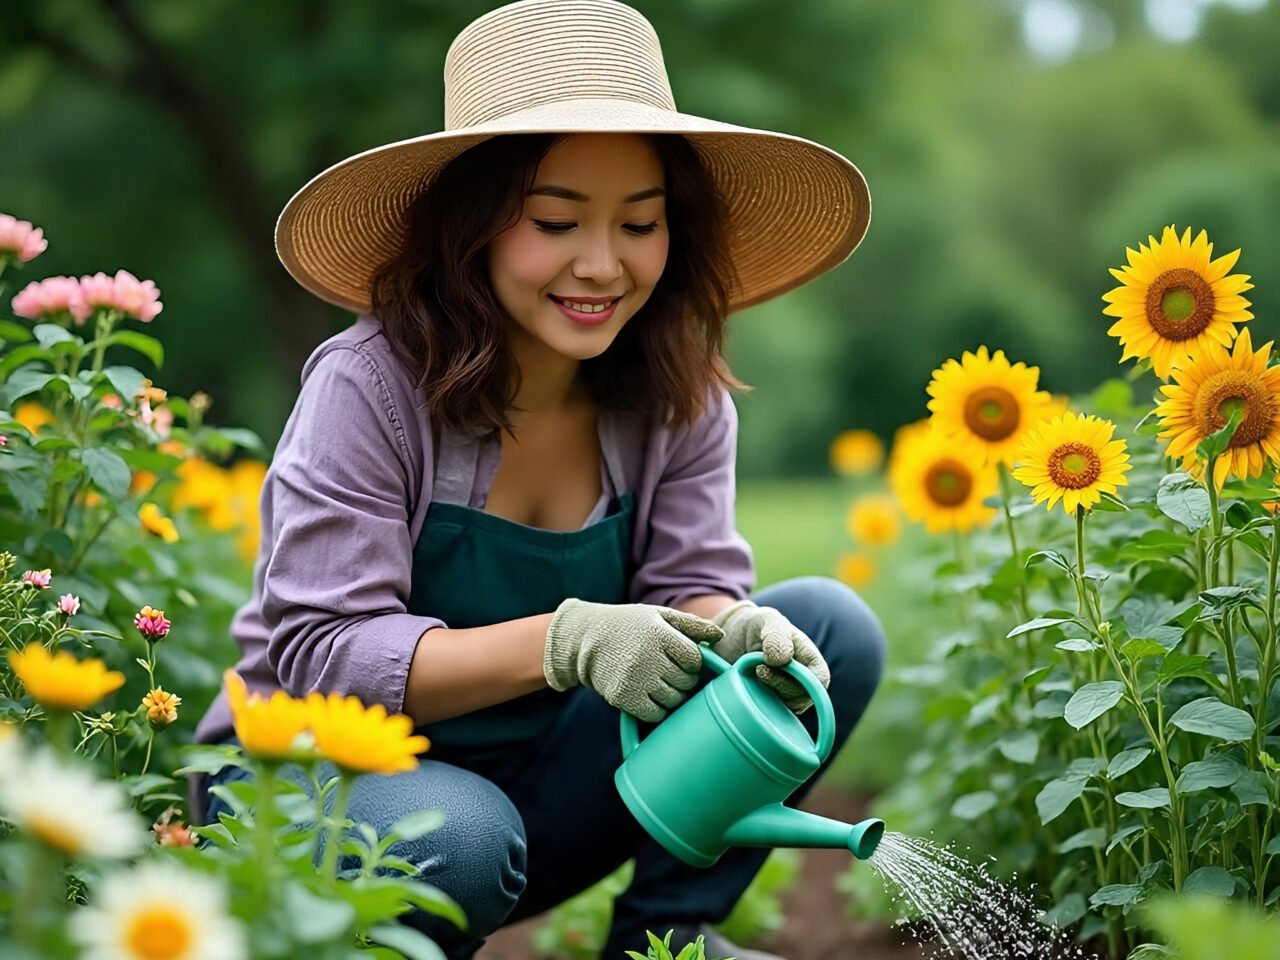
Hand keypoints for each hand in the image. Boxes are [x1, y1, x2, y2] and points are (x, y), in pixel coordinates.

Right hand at [544, 599, 722, 722]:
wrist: (584, 640)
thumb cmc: (627, 626)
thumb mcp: (658, 616)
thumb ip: (691, 624)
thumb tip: (720, 636)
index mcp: (659, 633)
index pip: (694, 659)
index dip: (691, 662)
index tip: (681, 659)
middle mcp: (648, 656)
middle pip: (686, 682)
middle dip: (683, 679)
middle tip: (668, 672)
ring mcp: (635, 678)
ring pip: (673, 700)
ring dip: (671, 695)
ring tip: (658, 683)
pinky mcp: (623, 697)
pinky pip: (655, 714)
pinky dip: (657, 709)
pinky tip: (648, 696)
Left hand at [712, 600, 829, 713]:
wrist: (732, 638)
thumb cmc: (757, 626)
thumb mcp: (767, 621)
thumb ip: (776, 636)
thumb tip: (781, 661)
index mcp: (811, 663)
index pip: (819, 681)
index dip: (800, 678)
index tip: (770, 664)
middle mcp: (802, 684)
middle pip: (800, 699)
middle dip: (776, 685)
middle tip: (756, 668)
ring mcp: (784, 697)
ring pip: (782, 710)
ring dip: (764, 695)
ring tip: (750, 674)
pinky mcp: (767, 706)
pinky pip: (765, 715)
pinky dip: (754, 704)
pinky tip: (744, 687)